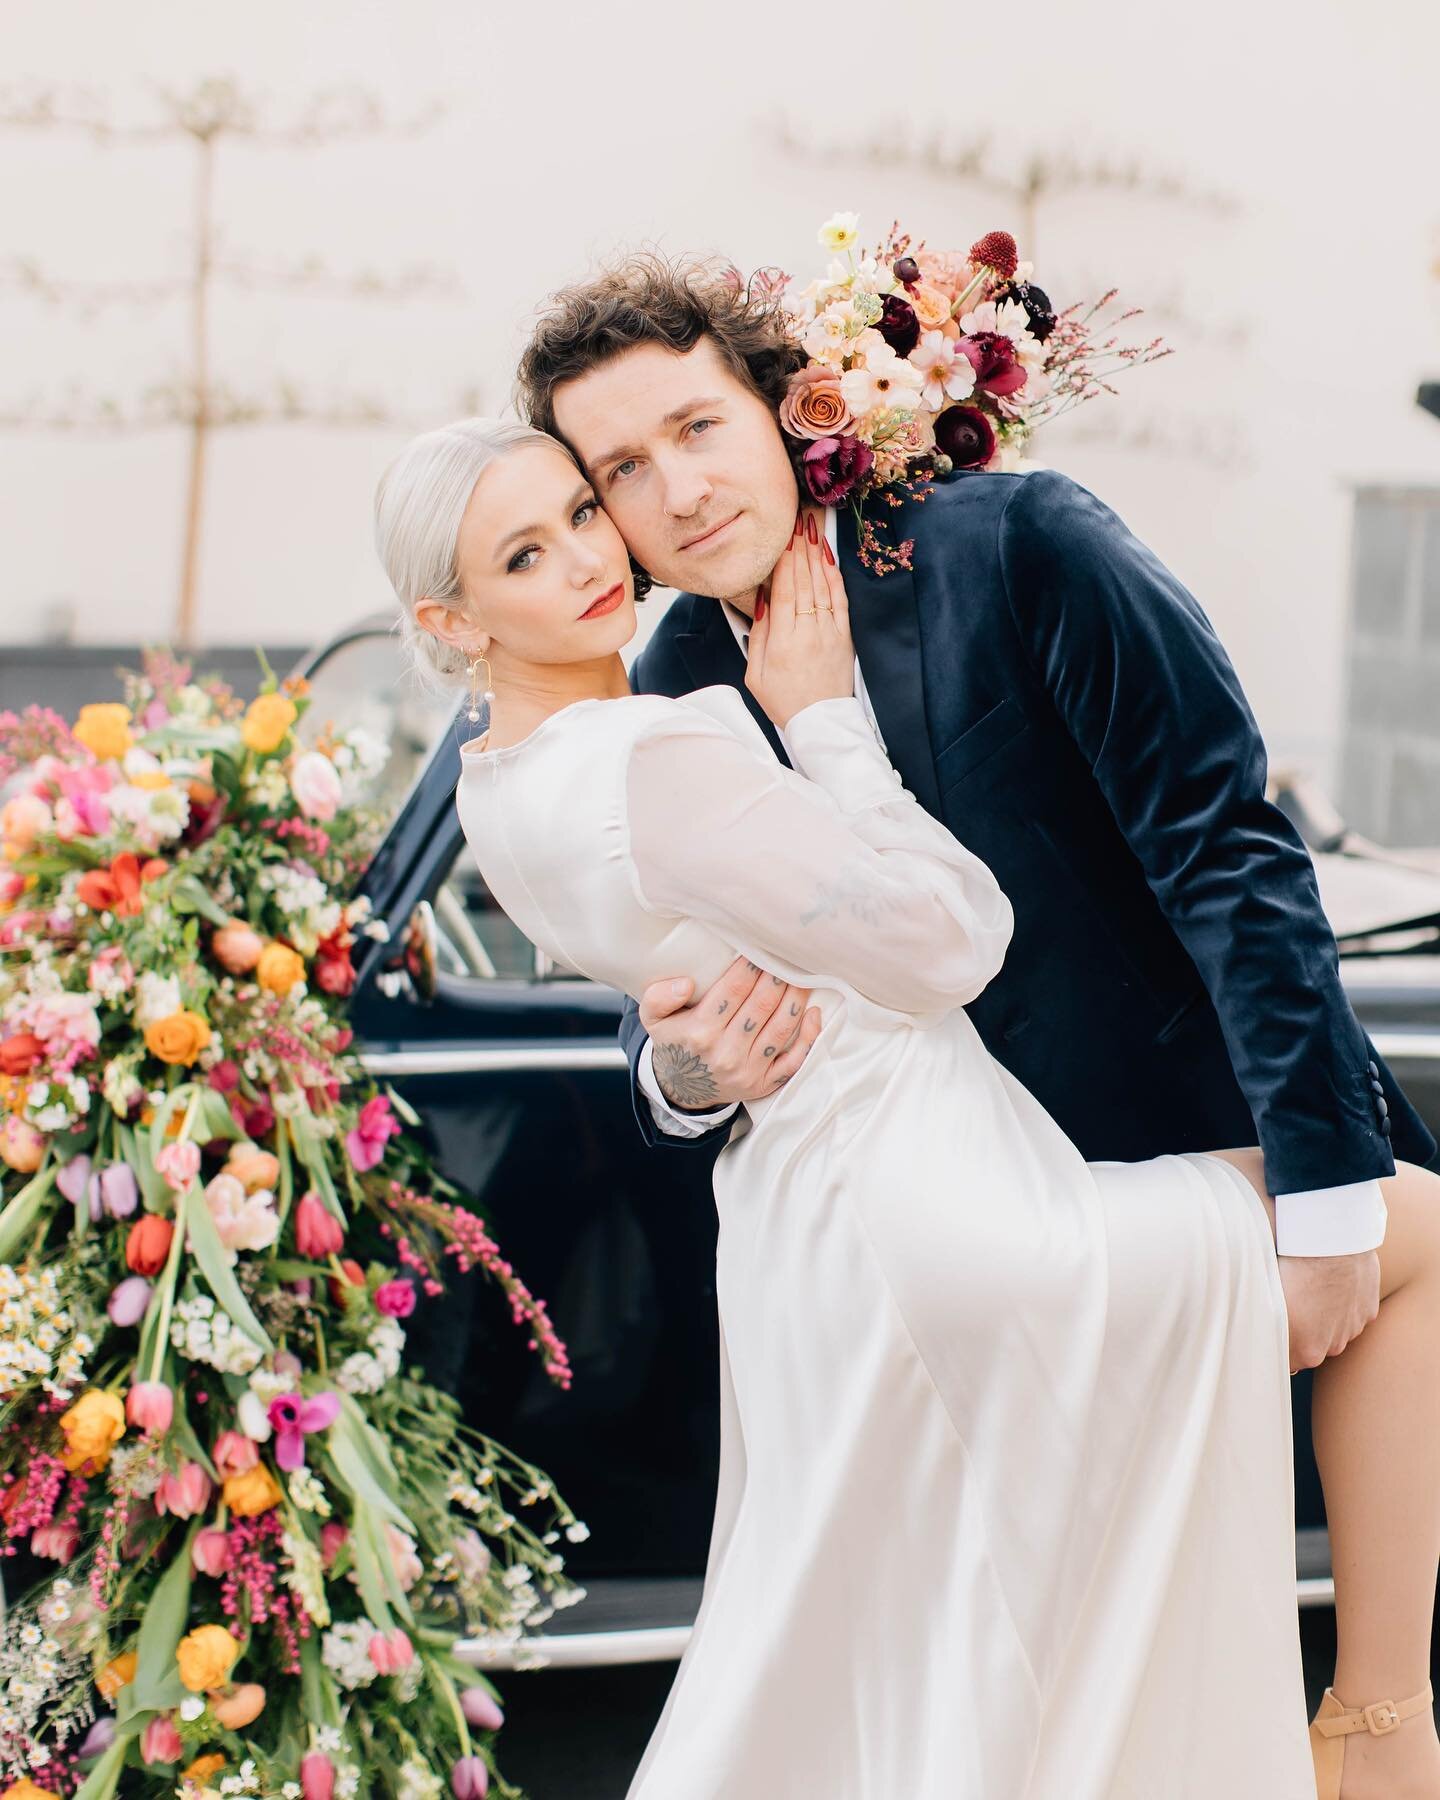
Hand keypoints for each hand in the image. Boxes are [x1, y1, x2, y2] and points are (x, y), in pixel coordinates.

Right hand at [638, 956, 822, 1110]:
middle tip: (786, 956)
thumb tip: (686, 984)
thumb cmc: (674, 1043)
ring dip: (796, 998)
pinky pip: (794, 1061)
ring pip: (781, 1028)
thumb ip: (659, 997)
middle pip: (762, 1005)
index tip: (760, 948)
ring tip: (802, 976)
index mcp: (700, 1031)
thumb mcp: (653, 1020)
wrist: (681, 1090)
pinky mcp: (764, 1083)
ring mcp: (748, 1070)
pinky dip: (808, 1037)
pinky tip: (814, 1013)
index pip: (734, 989)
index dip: (752, 966)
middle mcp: (726, 1052)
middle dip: (777, 976)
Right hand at [745, 506, 853, 729]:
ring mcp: (829, 633)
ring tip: (811, 530)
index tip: (783, 537)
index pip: (784, 590)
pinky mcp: (843, 637)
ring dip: (816, 556)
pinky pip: (840, 600)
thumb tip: (762, 601)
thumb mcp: (756, 674)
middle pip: (804, 581)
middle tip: (797, 521)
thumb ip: (758, 635)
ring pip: (822, 586)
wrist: (820, 723)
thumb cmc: (784, 701)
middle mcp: (809, 632)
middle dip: (801, 549)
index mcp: (784, 641)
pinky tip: (828, 560)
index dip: (785, 560)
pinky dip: (834, 578)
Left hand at [1277, 1249, 1380, 1372]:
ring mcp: (1353, 1329)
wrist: (1328, 1242)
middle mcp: (1333, 1347)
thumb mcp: (1267, 1301)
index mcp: (1306, 1351)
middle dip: (1303, 1331)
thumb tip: (1256, 1335)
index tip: (1271, 1326)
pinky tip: (1331, 1282)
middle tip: (1291, 1300)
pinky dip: (1344, 1303)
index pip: (1289, 1360)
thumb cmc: (1291, 1268)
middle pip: (1313, 1346)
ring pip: (1335, 1330)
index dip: (1280, 1342)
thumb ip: (1267, 1328)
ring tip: (1311, 1287)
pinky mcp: (1368, 1311)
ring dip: (1325, 1317)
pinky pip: (1353, 1313)